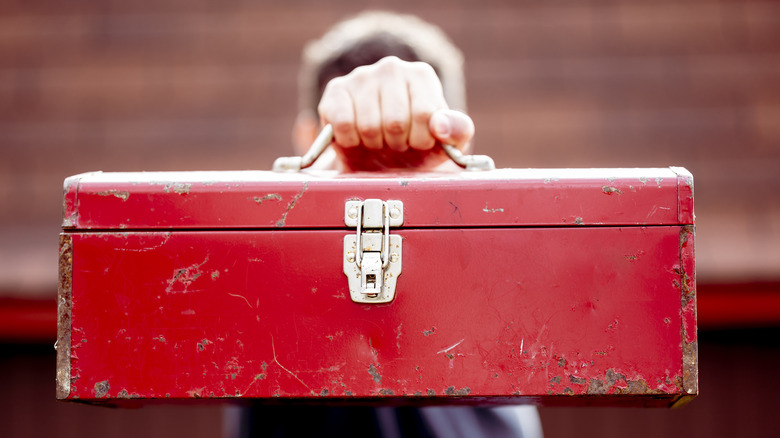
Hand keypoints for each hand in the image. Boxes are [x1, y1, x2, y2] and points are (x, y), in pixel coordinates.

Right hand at [317, 56, 474, 170]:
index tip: (419, 142)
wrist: (378, 160)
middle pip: (395, 122)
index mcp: (422, 75)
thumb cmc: (416, 149)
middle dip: (397, 145)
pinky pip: (343, 125)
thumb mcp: (447, 143)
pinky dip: (350, 142)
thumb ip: (458, 131)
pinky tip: (357, 137)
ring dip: (374, 145)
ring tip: (378, 140)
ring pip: (368, 126)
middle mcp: (392, 67)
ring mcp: (361, 76)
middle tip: (396, 143)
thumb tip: (441, 125)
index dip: (421, 140)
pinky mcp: (335, 91)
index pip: (425, 115)